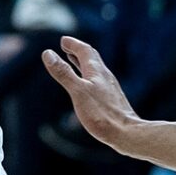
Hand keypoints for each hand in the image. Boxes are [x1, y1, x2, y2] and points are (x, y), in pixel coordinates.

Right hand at [41, 36, 139, 150]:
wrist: (128, 134)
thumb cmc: (102, 114)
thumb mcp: (77, 92)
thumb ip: (63, 73)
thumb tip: (48, 53)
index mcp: (96, 72)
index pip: (85, 51)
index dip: (73, 44)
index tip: (63, 40)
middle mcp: (105, 77)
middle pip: (92, 58)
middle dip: (78, 51)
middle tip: (67, 46)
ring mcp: (109, 89)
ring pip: (95, 70)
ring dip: (83, 63)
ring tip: (73, 60)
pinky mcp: (112, 101)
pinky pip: (98, 82)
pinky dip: (88, 77)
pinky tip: (87, 87)